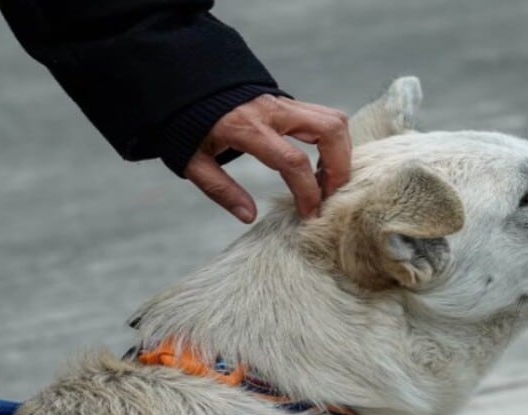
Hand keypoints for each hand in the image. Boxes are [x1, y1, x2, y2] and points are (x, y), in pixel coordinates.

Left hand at [183, 95, 351, 222]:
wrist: (186, 85)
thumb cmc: (188, 127)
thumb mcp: (193, 162)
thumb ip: (221, 190)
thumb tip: (249, 216)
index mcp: (248, 128)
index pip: (293, 161)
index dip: (308, 191)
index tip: (310, 213)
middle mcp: (273, 111)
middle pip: (329, 131)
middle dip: (339, 167)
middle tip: (330, 194)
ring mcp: (284, 103)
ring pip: (335, 120)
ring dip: (341, 153)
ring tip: (327, 180)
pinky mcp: (289, 102)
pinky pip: (326, 117)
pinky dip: (333, 142)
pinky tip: (320, 164)